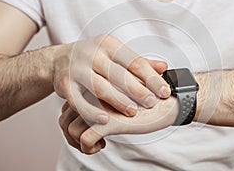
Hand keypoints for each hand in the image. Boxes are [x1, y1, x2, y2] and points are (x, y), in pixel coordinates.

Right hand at [52, 34, 170, 123]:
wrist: (59, 59)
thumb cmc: (94, 58)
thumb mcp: (116, 54)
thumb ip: (139, 62)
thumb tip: (164, 67)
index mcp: (109, 44)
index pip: (135, 62)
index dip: (152, 78)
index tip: (164, 91)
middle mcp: (92, 53)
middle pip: (118, 74)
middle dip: (137, 90)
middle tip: (151, 103)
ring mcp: (76, 68)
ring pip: (100, 87)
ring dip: (118, 101)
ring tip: (133, 111)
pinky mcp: (64, 84)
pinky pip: (79, 101)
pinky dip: (91, 111)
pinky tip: (104, 119)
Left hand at [59, 94, 177, 154]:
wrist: (169, 100)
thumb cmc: (147, 99)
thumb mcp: (123, 97)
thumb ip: (104, 102)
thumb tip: (90, 113)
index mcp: (96, 85)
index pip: (68, 105)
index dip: (72, 120)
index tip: (86, 129)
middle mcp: (93, 94)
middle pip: (64, 116)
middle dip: (71, 134)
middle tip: (90, 141)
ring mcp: (99, 106)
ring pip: (70, 128)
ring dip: (78, 143)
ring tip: (97, 144)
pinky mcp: (108, 121)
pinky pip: (85, 139)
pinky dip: (89, 148)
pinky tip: (103, 145)